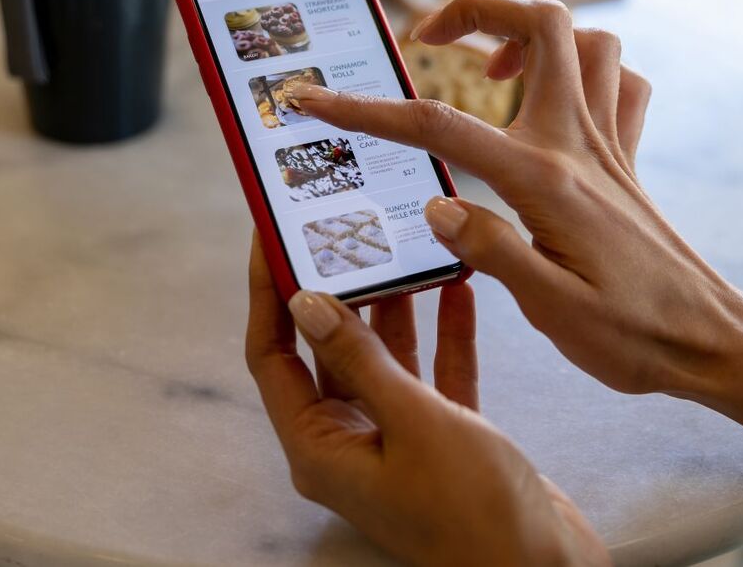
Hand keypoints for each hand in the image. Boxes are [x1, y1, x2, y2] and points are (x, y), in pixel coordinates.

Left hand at [246, 233, 607, 566]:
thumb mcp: (415, 423)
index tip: (272, 237)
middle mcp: (350, 445)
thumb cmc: (475, 512)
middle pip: (326, 352)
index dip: (268, 294)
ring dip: (393, 307)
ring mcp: (396, 444)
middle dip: (335, 291)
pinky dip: (442, 336)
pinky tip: (456, 291)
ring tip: (401, 247)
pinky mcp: (443, 441)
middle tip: (342, 230)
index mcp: (320, 449)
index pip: (273, 355)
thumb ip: (362, 360)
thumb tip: (308, 303)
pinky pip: (432, 376)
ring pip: (382, 359)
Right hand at [284, 0, 742, 439]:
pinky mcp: (628, 159)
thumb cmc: (632, 336)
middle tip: (430, 39)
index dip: (368, 109)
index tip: (314, 99)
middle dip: (478, 6)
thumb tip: (435, 204)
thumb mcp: (551, 311)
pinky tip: (552, 104)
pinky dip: (587, 70)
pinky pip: (620, 81)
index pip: (441, 126)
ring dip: (534, 32)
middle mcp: (580, 145)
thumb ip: (493, 250)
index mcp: (545, 181)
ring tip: (490, 71)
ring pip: (587, 39)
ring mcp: (610, 145)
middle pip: (542, 24)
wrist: (710, 342)